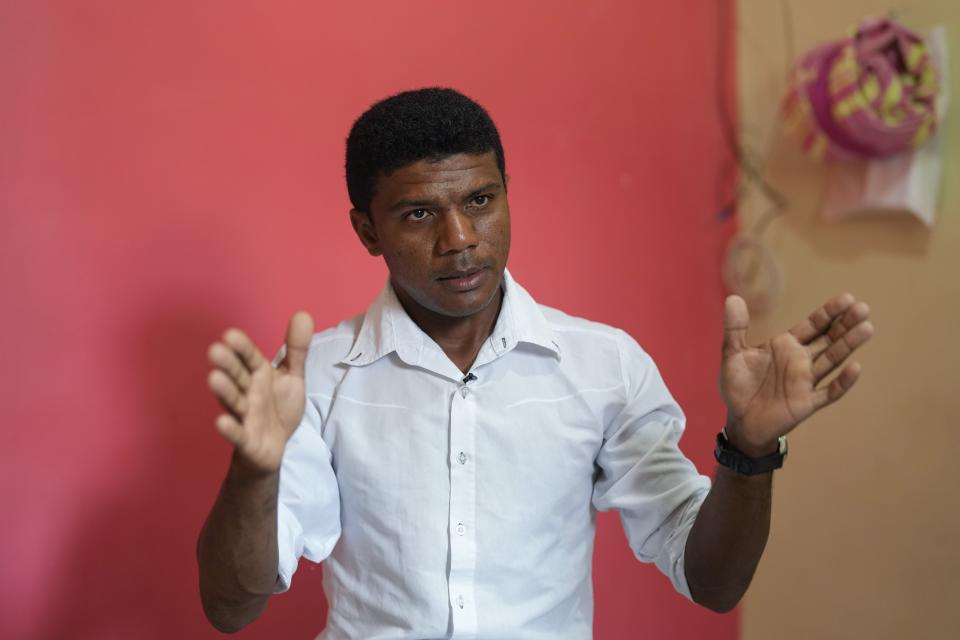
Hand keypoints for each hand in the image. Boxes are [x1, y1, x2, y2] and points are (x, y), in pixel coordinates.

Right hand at [206, 312, 313, 472]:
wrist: (275, 446)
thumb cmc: (279, 407)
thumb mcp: (292, 376)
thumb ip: (296, 349)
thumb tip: (303, 314)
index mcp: (258, 375)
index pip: (249, 358)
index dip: (241, 348)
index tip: (230, 335)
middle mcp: (248, 392)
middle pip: (237, 377)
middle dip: (227, 365)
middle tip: (215, 350)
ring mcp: (245, 416)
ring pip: (234, 403)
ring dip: (225, 392)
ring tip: (213, 379)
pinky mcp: (246, 440)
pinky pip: (237, 434)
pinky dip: (230, 429)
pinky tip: (220, 422)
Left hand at [719, 294, 872, 456]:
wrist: (740, 420)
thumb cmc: (738, 386)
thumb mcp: (732, 353)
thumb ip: (735, 328)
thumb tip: (733, 297)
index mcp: (786, 346)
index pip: (813, 325)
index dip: (829, 312)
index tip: (847, 298)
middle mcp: (800, 360)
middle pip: (828, 338)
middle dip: (845, 324)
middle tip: (863, 308)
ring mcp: (806, 381)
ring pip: (832, 359)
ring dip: (848, 345)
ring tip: (867, 328)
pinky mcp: (807, 403)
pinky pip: (829, 392)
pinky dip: (842, 382)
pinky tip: (856, 368)